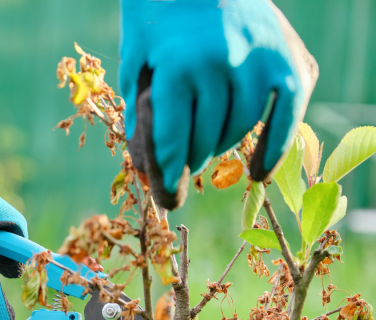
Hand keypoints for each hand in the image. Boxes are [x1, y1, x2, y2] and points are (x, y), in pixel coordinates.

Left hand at [120, 0, 317, 208]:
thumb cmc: (159, 12)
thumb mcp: (136, 56)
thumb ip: (141, 109)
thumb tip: (150, 161)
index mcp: (177, 65)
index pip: (172, 139)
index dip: (169, 172)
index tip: (168, 195)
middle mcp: (221, 63)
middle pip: (206, 138)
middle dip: (192, 156)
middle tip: (186, 159)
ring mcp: (259, 59)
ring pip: (240, 129)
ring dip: (221, 146)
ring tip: (209, 146)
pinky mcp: (288, 57)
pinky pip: (287, 115)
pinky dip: (275, 148)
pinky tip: (259, 173)